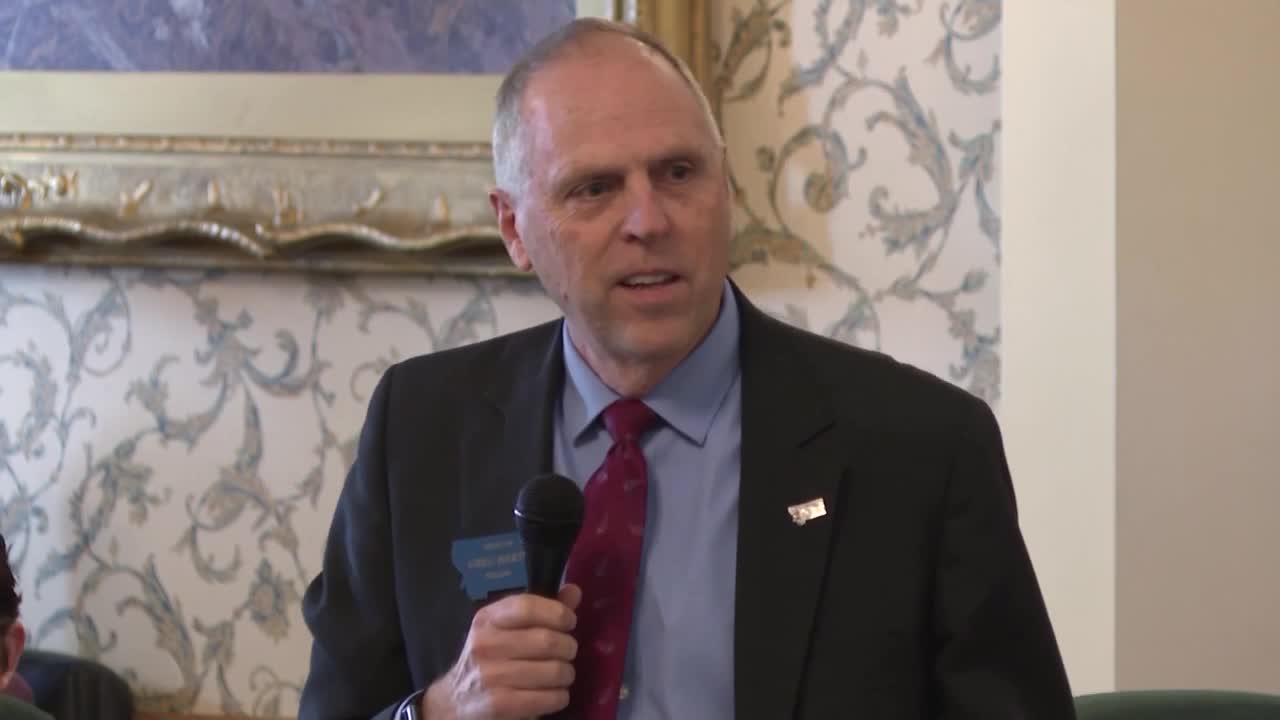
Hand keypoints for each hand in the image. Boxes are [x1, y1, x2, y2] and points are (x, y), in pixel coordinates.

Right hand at [422, 584, 580, 718]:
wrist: (455, 702)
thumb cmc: (489, 660)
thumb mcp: (506, 630)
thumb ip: (541, 611)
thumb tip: (574, 591)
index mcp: (487, 619)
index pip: (527, 606)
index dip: (557, 613)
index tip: (569, 622)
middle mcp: (485, 644)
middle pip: (547, 640)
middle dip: (568, 647)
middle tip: (567, 653)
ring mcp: (491, 676)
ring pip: (554, 670)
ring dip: (566, 674)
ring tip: (560, 675)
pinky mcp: (499, 705)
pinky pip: (550, 697)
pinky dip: (560, 696)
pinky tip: (552, 694)